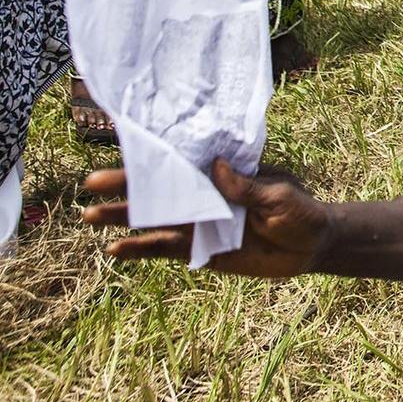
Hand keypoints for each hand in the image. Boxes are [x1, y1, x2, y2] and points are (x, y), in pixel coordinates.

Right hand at [82, 157, 331, 278]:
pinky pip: (167, 250)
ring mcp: (201, 224)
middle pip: (162, 190)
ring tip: (89, 216)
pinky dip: (141, 250)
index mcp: (224, 174)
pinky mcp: (201, 252)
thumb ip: (246, 186)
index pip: (186, 163)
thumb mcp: (279, 194)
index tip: (126, 149)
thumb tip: (215, 168)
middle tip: (91, 184)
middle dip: (128, 188)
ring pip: (155, 219)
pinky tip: (115, 250)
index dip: (157, 158)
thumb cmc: (301, 211)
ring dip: (124, 218)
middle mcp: (206, 196)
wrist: (313, 247)